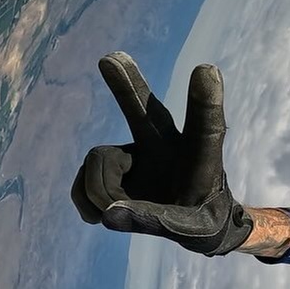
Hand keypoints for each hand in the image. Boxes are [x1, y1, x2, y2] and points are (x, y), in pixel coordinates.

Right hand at [70, 51, 251, 255]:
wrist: (196, 221)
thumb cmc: (205, 221)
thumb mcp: (193, 231)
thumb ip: (158, 222)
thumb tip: (108, 215)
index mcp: (201, 156)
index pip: (206, 126)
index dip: (205, 99)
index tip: (206, 70)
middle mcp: (166, 144)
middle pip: (146, 110)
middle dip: (127, 85)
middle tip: (111, 58)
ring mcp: (137, 151)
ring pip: (99, 161)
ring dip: (102, 191)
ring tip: (122, 211)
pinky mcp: (112, 165)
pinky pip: (83, 179)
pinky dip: (85, 199)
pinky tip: (101, 214)